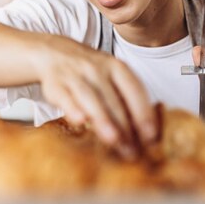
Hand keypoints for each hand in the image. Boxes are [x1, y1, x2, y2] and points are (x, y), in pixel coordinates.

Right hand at [36, 35, 155, 154]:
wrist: (53, 52)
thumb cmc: (89, 71)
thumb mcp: (111, 75)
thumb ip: (126, 98)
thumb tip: (146, 134)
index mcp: (116, 67)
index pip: (134, 90)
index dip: (143, 113)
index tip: (151, 135)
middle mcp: (97, 69)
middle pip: (113, 100)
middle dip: (125, 127)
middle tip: (132, 151)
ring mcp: (75, 76)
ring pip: (91, 98)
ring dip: (103, 119)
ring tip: (113, 140)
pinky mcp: (55, 84)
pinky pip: (65, 97)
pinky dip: (72, 108)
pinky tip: (80, 121)